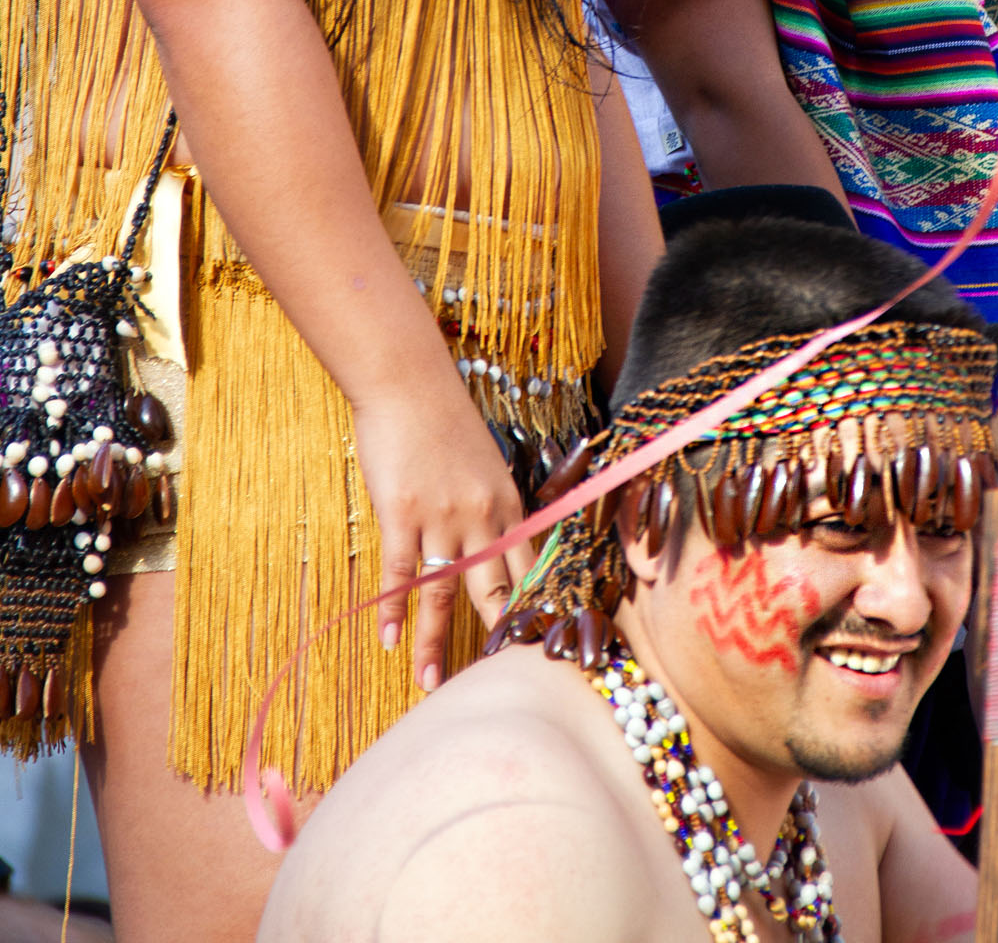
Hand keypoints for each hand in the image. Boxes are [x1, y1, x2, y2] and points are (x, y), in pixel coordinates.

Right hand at [352, 367, 534, 691]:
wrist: (409, 383)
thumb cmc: (446, 422)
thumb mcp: (486, 464)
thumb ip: (494, 509)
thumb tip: (499, 549)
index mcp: (508, 505)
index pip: (530, 571)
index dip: (533, 613)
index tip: (539, 652)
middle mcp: (482, 516)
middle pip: (494, 592)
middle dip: (493, 642)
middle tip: (493, 687)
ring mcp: (441, 517)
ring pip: (444, 594)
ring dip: (436, 643)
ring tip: (430, 685)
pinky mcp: (402, 513)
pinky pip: (400, 573)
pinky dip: (392, 610)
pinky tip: (387, 640)